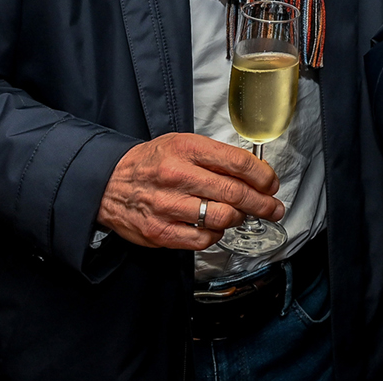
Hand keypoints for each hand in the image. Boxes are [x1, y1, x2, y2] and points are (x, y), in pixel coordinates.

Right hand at [97, 133, 283, 249]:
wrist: (109, 183)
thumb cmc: (151, 163)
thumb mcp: (181, 144)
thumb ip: (214, 157)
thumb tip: (253, 174)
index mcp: (186, 148)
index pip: (236, 162)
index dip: (262, 176)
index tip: (271, 184)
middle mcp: (177, 175)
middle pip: (234, 192)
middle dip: (262, 203)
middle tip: (273, 208)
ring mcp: (168, 206)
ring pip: (222, 217)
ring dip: (239, 218)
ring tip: (241, 215)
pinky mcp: (161, 232)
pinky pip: (203, 239)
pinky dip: (217, 234)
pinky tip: (216, 226)